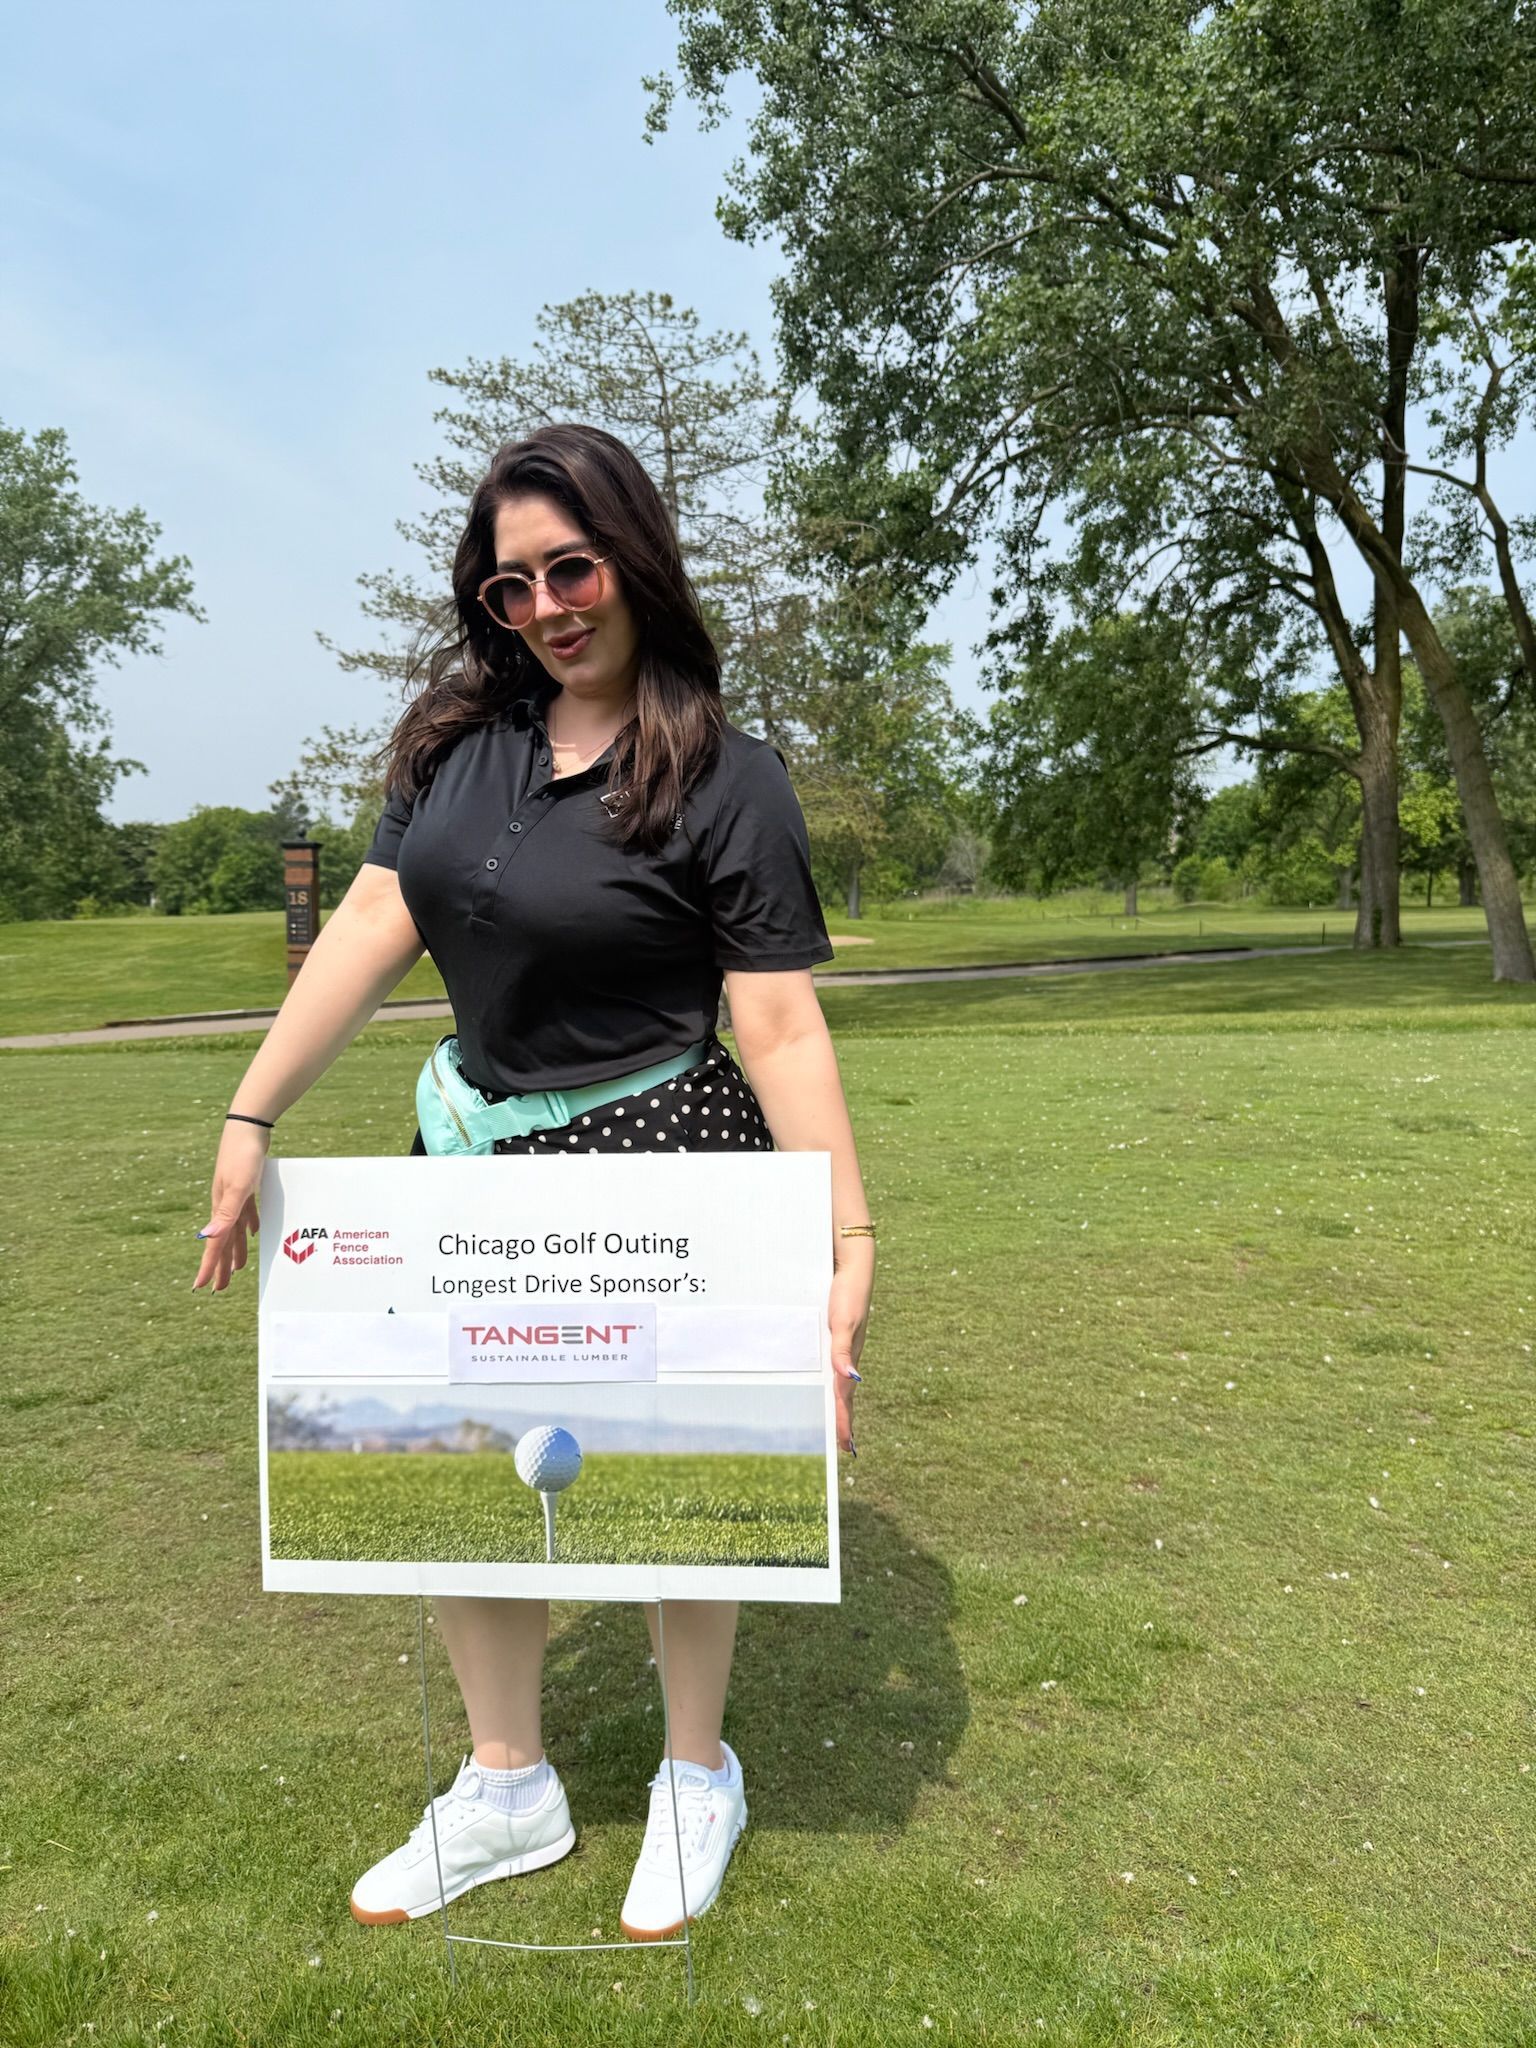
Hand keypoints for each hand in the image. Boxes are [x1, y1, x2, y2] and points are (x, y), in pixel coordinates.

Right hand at [192, 1121, 269, 1292]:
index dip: (208, 1266)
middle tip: (220, 1288)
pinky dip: (248, 1225)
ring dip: (235, 1248)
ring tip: (237, 1268)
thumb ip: (226, 1212)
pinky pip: (246, 1212)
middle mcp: (224, 1204)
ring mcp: (234, 1194)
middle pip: (223, 1241)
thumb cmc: (243, 1154)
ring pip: (234, 1229)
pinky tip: (253, 1232)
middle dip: (221, 1265)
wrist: (248, 1126)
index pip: (213, 1244)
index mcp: (221, 1208)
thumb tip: (208, 1237)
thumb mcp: (237, 1185)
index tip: (201, 1287)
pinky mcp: (246, 1184)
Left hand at [828, 1256, 870, 1456]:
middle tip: (845, 1445)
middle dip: (845, 1420)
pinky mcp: (840, 1335)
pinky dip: (837, 1382)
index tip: (846, 1446)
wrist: (853, 1266)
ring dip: (841, 1403)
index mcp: (849, 1357)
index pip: (845, 1397)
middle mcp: (848, 1355)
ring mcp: (845, 1346)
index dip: (844, 1421)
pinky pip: (837, 1366)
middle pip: (846, 1395)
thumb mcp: (843, 1322)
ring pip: (842, 1382)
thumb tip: (851, 1379)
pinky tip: (835, 1383)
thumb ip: (843, 1350)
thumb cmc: (847, 1292)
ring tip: (840, 1421)